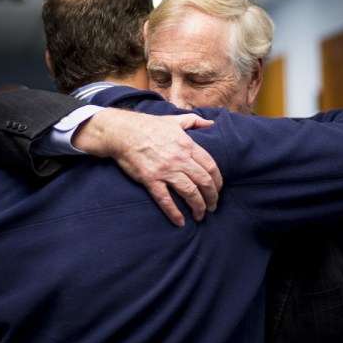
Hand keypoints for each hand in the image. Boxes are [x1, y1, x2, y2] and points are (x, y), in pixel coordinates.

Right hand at [72, 108, 222, 225]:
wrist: (123, 132)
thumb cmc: (149, 125)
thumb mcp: (175, 120)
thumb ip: (194, 121)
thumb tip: (211, 122)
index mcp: (188, 145)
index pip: (211, 166)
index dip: (218, 181)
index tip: (219, 189)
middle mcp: (180, 159)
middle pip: (204, 182)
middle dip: (212, 197)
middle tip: (213, 206)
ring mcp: (166, 170)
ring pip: (189, 192)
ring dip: (198, 206)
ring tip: (200, 215)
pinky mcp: (151, 180)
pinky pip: (165, 199)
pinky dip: (174, 212)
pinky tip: (180, 222)